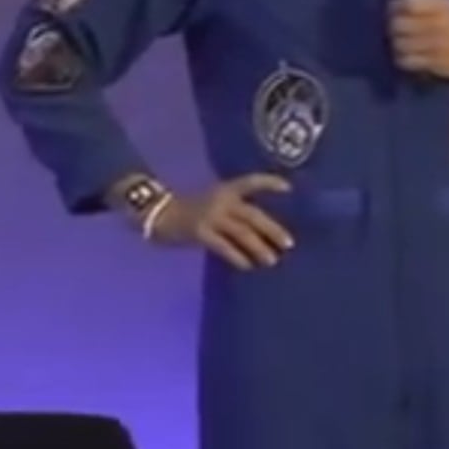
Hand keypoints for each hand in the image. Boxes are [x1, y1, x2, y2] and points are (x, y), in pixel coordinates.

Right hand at [147, 175, 295, 269]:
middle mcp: (220, 201)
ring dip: (259, 247)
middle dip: (272, 230)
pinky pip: (224, 247)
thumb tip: (264, 230)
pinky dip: (237, 257)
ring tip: (272, 260)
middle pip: (252, 215)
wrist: (158, 214)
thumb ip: (235, 210)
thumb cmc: (190, 209)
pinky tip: (247, 266)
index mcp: (225, 190)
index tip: (289, 188)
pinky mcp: (200, 232)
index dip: (269, 183)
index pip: (250, 182)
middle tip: (288, 244)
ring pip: (241, 232)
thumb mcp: (214, 201)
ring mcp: (210, 217)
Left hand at [389, 0, 448, 86]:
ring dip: (396, 43)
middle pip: (398, 24)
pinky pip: (404, 60)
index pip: (408, 3)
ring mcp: (434, 44)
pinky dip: (401, 58)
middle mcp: (436, 24)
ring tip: (402, 43)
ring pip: (398, 43)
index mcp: (442, 6)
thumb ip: (424, 4)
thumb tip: (393, 7)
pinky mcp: (432, 62)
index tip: (393, 11)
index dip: (395, 7)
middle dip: (393, 27)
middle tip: (396, 30)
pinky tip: (408, 55)